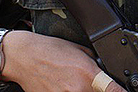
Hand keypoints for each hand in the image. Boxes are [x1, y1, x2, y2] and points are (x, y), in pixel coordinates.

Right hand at [0, 31, 125, 91]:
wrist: (24, 57)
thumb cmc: (50, 50)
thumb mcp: (80, 50)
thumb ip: (96, 65)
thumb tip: (106, 75)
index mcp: (88, 72)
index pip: (113, 91)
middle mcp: (78, 89)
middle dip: (97, 89)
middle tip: (88, 82)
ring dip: (83, 91)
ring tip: (72, 82)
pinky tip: (63, 85)